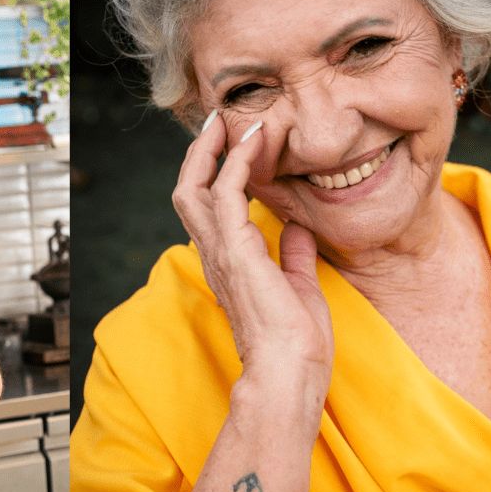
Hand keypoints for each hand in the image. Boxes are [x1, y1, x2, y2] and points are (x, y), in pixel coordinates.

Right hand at [172, 113, 333, 411]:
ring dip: (211, 150)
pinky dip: (237, 162)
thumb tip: (301, 230)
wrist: (291, 370)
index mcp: (228, 263)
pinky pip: (226, 193)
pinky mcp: (235, 249)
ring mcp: (220, 252)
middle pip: (189, 191)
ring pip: (194, 187)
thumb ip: (295, 256)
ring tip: (230, 121)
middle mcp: (215, 254)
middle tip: (219, 122)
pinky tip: (254, 142)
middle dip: (200, 154)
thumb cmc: (295, 341)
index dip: (216, 174)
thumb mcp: (299, 287)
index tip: (235, 145)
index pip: (209, 209)